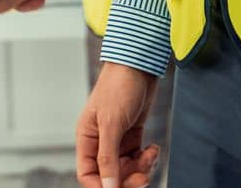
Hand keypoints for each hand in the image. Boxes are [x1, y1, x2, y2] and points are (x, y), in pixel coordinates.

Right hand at [77, 62, 161, 187]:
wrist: (138, 64)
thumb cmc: (119, 86)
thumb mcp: (111, 124)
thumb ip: (108, 158)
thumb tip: (108, 187)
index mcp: (87, 138)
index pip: (88, 174)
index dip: (102, 186)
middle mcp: (100, 141)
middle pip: (110, 175)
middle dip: (128, 179)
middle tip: (143, 176)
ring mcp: (117, 139)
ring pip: (127, 169)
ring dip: (141, 168)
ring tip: (150, 155)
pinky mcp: (132, 135)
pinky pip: (139, 158)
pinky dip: (148, 158)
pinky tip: (153, 147)